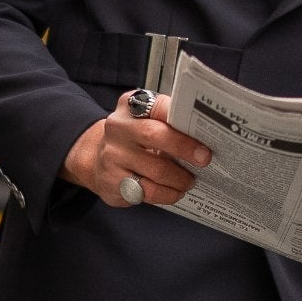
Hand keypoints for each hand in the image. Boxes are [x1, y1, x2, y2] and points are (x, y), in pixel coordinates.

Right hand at [61, 94, 211, 206]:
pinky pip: (147, 191)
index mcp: (131, 105)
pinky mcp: (111, 180)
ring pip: (155, 170)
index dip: (184, 122)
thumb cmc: (133, 139)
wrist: (96, 158)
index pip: (160, 107)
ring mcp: (112, 154)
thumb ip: (169, 123)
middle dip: (185, 149)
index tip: (205, 138)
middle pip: (155, 136)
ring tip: (189, 181)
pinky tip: (174, 193)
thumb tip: (205, 138)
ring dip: (179, 178)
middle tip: (204, 160)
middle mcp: (118, 127)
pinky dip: (167, 194)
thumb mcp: (146, 121)